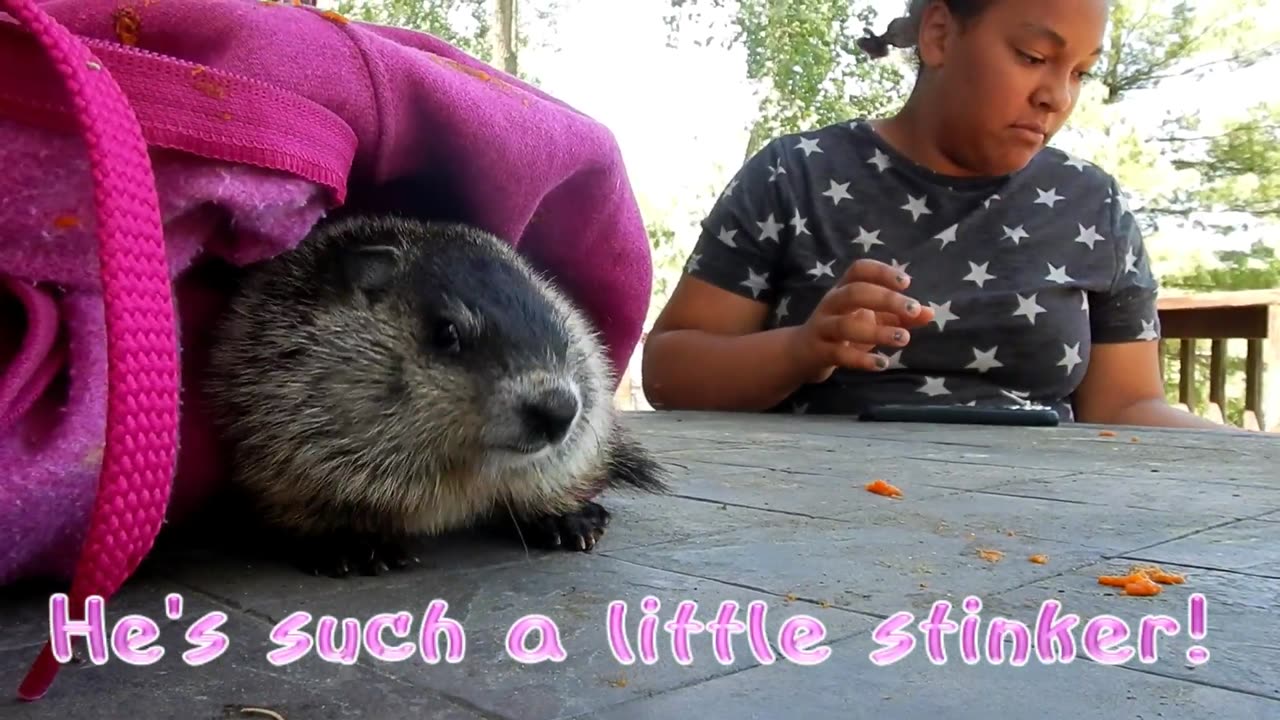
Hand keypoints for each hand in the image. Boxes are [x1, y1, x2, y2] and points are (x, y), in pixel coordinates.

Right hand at [788, 259, 934, 382]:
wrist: (802, 354)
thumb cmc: (844, 332)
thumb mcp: (872, 320)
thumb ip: (900, 317)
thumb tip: (930, 313)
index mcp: (844, 289)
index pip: (859, 270)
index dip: (882, 272)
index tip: (907, 282)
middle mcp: (831, 303)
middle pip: (854, 292)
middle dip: (886, 299)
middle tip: (913, 310)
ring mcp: (823, 327)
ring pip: (845, 325)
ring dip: (876, 331)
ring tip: (903, 339)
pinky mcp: (819, 351)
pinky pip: (839, 354)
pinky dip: (861, 360)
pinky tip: (882, 363)